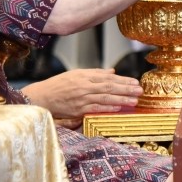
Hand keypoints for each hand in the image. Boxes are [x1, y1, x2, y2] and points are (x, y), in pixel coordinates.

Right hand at [22, 68, 141, 127]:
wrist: (42, 97)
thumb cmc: (59, 85)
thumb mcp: (77, 74)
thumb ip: (95, 73)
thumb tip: (112, 71)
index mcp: (85, 76)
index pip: (108, 77)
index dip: (123, 80)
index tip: (135, 82)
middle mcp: (84, 86)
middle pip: (109, 87)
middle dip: (126, 89)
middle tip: (139, 90)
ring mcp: (81, 98)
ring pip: (104, 97)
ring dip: (121, 99)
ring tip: (134, 100)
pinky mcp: (78, 109)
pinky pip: (95, 108)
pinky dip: (107, 107)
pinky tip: (118, 108)